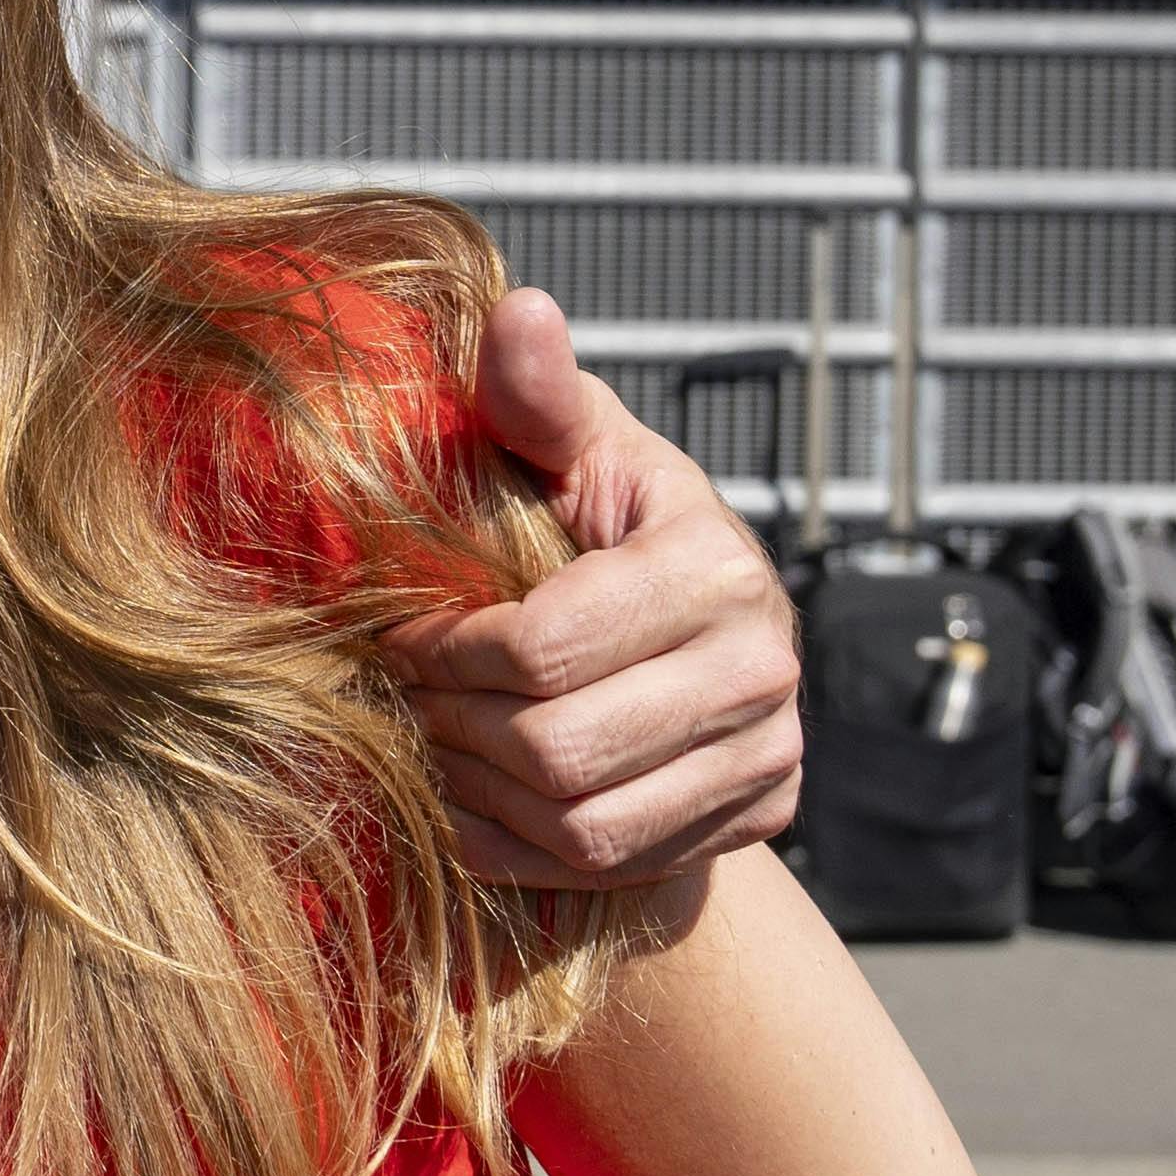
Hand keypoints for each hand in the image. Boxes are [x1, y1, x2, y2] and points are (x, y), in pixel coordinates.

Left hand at [403, 294, 807, 887]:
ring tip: (437, 738)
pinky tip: (477, 796)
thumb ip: (535, 397)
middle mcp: (764, 668)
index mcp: (716, 566)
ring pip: (583, 825)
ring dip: (480, 791)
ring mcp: (772, 757)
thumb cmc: (603, 517)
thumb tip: (518, 309)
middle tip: (406, 693)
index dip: (449, 650)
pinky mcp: (760, 820)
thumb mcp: (572, 447)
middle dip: (457, 725)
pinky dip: (520, 845)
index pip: (545, 647)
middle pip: (559, 750)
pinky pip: (609, 867)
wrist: (695, 623)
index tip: (404, 630)